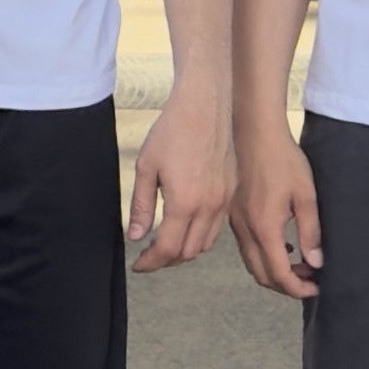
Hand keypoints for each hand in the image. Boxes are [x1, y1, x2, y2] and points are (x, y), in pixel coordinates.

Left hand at [128, 91, 243, 273]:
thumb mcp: (146, 167)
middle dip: (167, 260)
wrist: (205, 104)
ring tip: (167, 243)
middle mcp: (209, 206)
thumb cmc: (173, 131)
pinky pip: (218, 225)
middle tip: (150, 256)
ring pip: (206, 242)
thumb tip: (137, 236)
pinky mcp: (232, 190)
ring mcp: (224, 199)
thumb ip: (142, 205)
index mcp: (185, 203)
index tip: (139, 264)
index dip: (151, 262)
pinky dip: (201, 234)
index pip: (168, 249)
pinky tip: (187, 224)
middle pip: (189, 252)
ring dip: (186, 249)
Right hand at [226, 114, 320, 299]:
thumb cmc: (283, 160)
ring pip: (252, 264)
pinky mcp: (234, 215)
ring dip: (274, 272)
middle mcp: (245, 230)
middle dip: (286, 286)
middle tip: (309, 279)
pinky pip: (246, 249)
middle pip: (262, 276)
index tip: (316, 287)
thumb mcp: (305, 196)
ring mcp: (236, 223)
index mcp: (264, 227)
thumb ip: (310, 232)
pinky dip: (264, 257)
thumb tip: (315, 262)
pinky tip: (282, 246)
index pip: (279, 274)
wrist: (255, 133)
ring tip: (299, 264)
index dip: (298, 288)